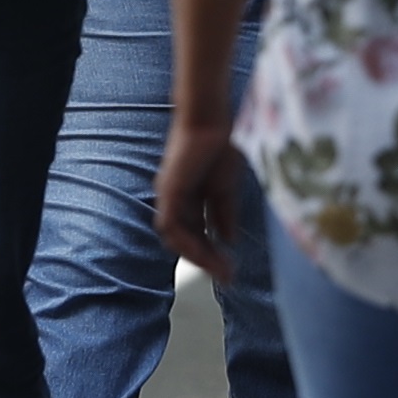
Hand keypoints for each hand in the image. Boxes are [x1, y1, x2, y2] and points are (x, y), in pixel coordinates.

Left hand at [154, 113, 246, 282]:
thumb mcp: (226, 188)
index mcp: (189, 199)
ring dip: (197, 255)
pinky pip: (172, 227)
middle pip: (185, 240)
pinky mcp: (167, 192)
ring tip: (219, 268)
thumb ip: (224, 214)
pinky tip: (206, 251)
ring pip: (176, 238)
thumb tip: (228, 240)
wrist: (211, 121)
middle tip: (227, 276)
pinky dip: (187, 242)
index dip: (212, 253)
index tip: (230, 268)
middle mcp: (175, 201)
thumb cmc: (218, 146)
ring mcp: (168, 197)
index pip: (197, 234)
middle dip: (206, 260)